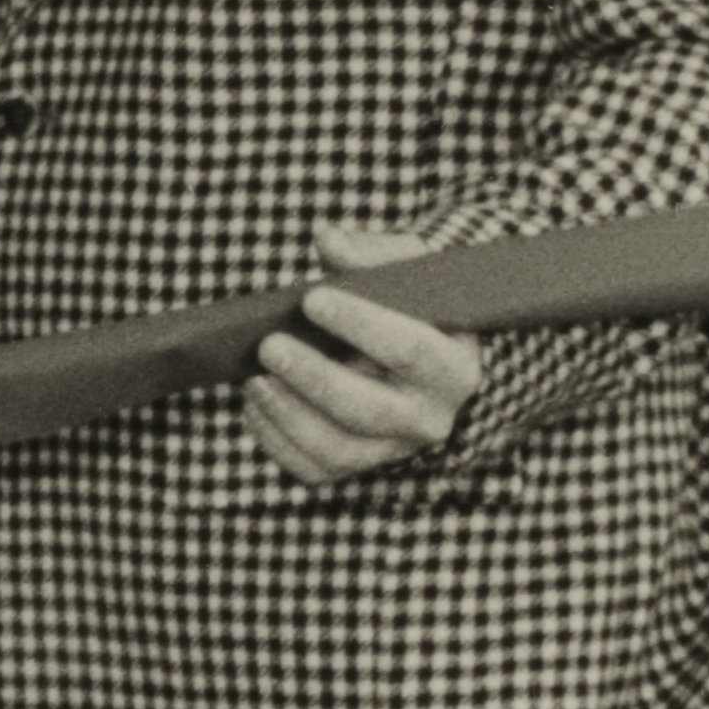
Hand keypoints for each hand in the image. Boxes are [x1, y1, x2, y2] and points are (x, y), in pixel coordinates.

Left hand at [248, 220, 489, 488]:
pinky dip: (277, 440)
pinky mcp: (358, 466)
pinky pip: (313, 469)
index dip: (360, 323)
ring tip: (254, 379)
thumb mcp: (408, 272)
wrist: (415, 354)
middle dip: (313, 377)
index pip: (409, 348)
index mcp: (453, 365)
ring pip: (336, 447)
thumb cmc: (411, 307)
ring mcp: (393, 448)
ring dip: (287, 413)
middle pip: (366, 408)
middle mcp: (430, 417)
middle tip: (269, 344)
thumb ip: (372, 253)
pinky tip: (257, 405)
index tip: (312, 298)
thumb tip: (328, 239)